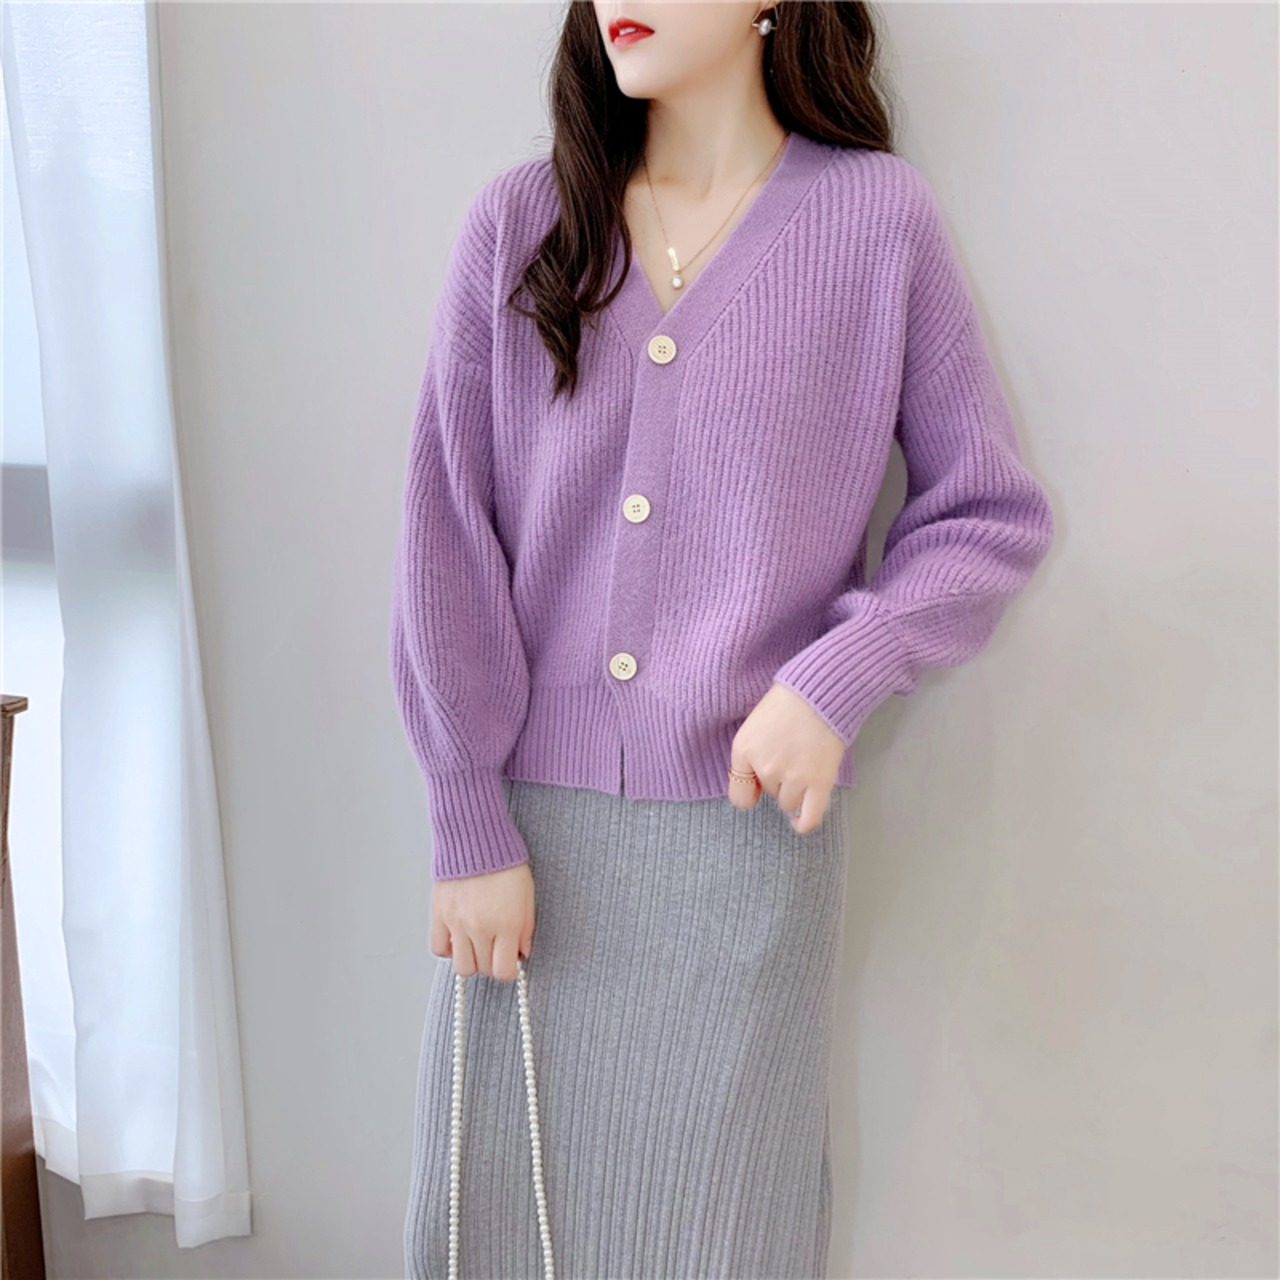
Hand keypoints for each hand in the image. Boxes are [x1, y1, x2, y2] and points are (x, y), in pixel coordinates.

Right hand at [430, 861, 535, 982]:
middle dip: (492, 963)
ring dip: (471, 960)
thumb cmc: (505, 862)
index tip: (510, 961)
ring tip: (477, 944)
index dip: (508, 970)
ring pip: (462, 966)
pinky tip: (459, 938)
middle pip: (484, 969)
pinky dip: (449, 949)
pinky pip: (439, 948)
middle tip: (496, 948)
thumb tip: (522, 953)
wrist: (476, 837)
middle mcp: (480, 927)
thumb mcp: (528, 894)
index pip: (503, 971)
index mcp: (506, 924)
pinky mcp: (439, 914)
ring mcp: (457, 923)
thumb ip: (526, 927)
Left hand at [727, 682, 845, 832]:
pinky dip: (803, 823)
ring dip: (794, 790)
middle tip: (792, 753)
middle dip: (778, 779)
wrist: (821, 691)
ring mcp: (792, 778)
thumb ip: (750, 754)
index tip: (759, 784)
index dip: (750, 790)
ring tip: (804, 764)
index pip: (739, 794)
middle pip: (768, 793)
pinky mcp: (819, 783)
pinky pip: (809, 817)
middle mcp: (765, 768)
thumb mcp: (755, 723)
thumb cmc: (788, 701)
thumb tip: (754, 784)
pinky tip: (799, 821)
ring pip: (787, 803)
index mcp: (744, 750)